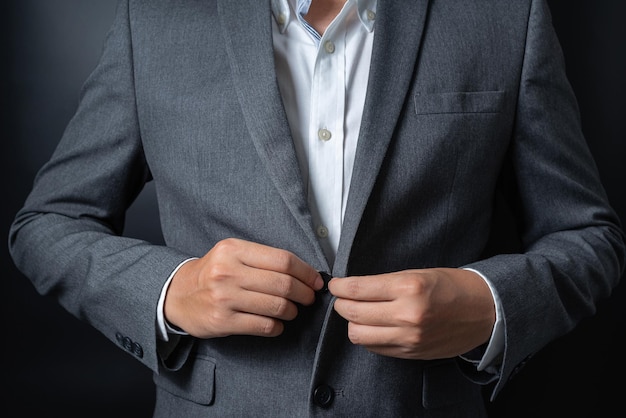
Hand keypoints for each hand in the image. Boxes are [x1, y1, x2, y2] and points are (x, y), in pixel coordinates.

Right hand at [164, 238, 323, 337]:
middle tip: (308, 298)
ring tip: (292, 310)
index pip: (282, 260)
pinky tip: (277, 323)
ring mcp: (225, 298)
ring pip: (277, 306)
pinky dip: (278, 326)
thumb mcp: (232, 254)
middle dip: (304, 293)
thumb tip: (305, 272)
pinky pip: (264, 326)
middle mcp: (228, 272)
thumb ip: (262, 259)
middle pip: (283, 284)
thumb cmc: (213, 273)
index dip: (306, 272)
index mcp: (234, 250)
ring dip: (292, 311)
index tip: (315, 281)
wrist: (177, 295)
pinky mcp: (223, 321)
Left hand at [329, 268, 495, 359]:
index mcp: (409, 287)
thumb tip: (354, 288)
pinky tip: (372, 326)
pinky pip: (375, 347)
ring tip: (357, 313)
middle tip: (342, 298)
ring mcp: (409, 337)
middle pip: (354, 314)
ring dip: (352, 323)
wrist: (484, 310)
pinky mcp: (411, 352)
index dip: (340, 287)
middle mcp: (407, 314)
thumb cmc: (452, 286)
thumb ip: (385, 283)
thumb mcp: (418, 273)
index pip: (358, 289)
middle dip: (341, 304)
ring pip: (359, 335)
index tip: (335, 285)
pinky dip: (368, 336)